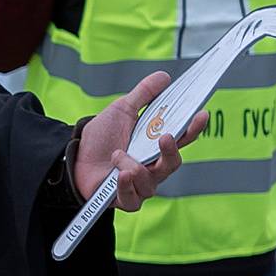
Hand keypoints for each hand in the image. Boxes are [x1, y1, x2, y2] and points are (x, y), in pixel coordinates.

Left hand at [72, 71, 209, 208]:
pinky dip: (126, 186)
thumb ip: (143, 95)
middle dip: (170, 151)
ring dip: (135, 168)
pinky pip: (134, 198)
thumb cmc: (101, 136)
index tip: (201, 114)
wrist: (75, 157)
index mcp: (155, 145)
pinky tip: (120, 174)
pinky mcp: (125, 199)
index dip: (194, 127)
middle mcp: (152, 166)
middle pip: (172, 163)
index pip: (182, 138)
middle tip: (164, 138)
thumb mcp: (121, 110)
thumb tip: (164, 77)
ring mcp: (140, 184)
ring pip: (151, 182)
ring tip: (117, 155)